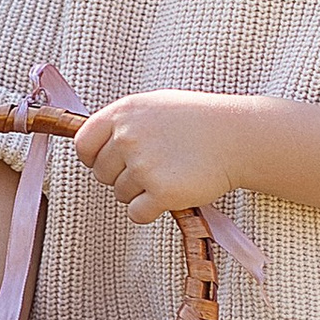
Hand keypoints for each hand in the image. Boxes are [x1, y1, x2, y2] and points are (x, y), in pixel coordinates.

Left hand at [72, 91, 253, 227]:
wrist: (237, 136)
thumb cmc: (198, 120)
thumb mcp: (154, 105)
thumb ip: (123, 122)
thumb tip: (94, 144)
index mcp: (123, 113)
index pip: (83, 144)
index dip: (93, 158)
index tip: (109, 162)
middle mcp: (128, 137)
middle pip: (101, 174)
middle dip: (121, 177)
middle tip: (151, 169)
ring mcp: (144, 165)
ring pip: (120, 195)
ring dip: (140, 193)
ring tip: (168, 175)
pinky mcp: (161, 192)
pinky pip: (137, 214)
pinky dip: (151, 210)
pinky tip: (171, 194)